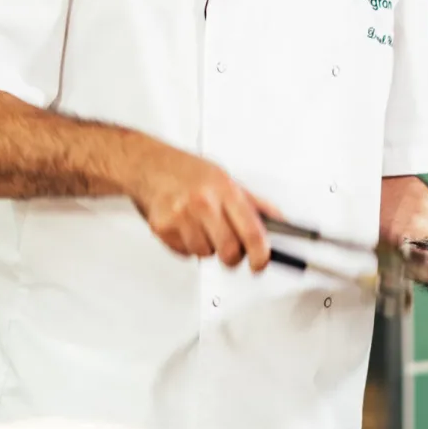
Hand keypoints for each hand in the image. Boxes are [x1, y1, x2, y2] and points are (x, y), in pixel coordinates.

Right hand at [121, 140, 272, 269]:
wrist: (148, 165)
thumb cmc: (188, 171)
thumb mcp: (225, 179)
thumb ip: (253, 202)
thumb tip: (279, 221)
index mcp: (225, 190)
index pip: (252, 232)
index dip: (261, 254)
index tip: (261, 263)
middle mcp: (203, 203)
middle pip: (229, 250)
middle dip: (232, 255)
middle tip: (230, 248)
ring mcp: (181, 217)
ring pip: (206, 254)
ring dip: (207, 247)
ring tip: (201, 225)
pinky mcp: (162, 229)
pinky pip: (185, 253)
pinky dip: (188, 246)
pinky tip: (186, 226)